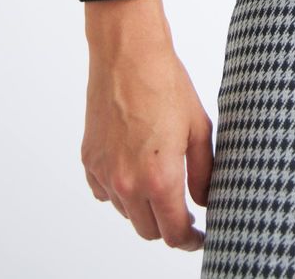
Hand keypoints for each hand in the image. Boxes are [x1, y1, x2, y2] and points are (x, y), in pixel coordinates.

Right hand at [81, 31, 213, 251]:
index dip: (190, 240)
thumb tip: (204, 201)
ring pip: (126, 212)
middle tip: (185, 211)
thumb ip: (204, 172)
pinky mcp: (89, 160)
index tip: (199, 237)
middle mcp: (127, 183)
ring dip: (144, 207)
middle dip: (168, 225)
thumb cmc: (167, 83)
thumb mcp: (199, 128)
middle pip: (148, 231)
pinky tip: (135, 168)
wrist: (128, 54)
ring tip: (161, 180)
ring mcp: (105, 173)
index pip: (174, 233)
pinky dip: (121, 190)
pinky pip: (105, 192)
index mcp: (160, 178)